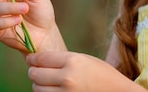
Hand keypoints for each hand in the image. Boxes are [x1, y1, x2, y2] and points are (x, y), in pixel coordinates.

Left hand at [27, 52, 144, 91]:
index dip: (33, 59)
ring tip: (47, 81)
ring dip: (38, 84)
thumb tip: (38, 61)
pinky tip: (52, 90)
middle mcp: (67, 78)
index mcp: (73, 61)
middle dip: (34, 72)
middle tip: (36, 71)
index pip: (42, 58)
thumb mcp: (83, 59)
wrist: (116, 91)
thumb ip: (62, 60)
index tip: (31, 59)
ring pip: (37, 88)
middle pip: (36, 74)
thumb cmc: (100, 73)